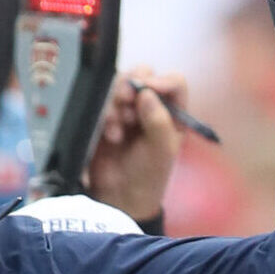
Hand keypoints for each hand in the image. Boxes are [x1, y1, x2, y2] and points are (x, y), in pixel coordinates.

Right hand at [87, 68, 185, 221]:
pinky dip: (105, 115)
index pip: (173, 82)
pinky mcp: (105, 117)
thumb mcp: (161, 149)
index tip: (148, 89)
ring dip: (117, 104)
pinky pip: (102, 102)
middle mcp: (150, 107)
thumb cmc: (149, 175)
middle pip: (142, 75)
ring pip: (119, 86)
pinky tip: (110, 136)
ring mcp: (126, 111)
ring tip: (118, 129)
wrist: (119, 197)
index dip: (161, 80)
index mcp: (173, 112)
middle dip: (132, 87)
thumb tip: (146, 92)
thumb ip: (158, 120)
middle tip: (127, 103)